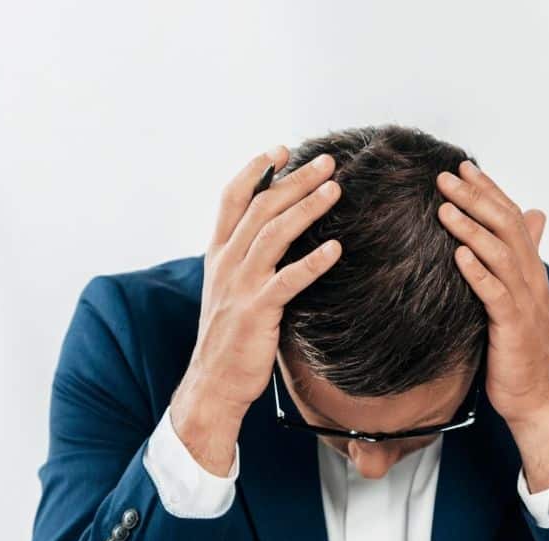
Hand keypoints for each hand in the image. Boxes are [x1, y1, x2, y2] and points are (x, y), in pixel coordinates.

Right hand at [170, 146, 343, 474]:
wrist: (213, 383)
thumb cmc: (229, 337)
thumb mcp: (230, 289)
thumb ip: (246, 259)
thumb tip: (278, 235)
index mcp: (218, 253)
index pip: (232, 198)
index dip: (255, 169)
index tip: (281, 149)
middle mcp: (226, 262)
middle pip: (260, 207)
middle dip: (294, 179)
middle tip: (327, 161)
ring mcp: (240, 285)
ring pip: (274, 234)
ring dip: (306, 207)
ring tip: (335, 189)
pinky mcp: (257, 311)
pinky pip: (288, 279)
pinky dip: (313, 262)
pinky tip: (335, 248)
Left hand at [436, 161, 548, 490]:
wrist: (536, 394)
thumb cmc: (520, 348)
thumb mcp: (517, 300)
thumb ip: (515, 265)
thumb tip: (520, 231)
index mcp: (530, 269)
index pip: (511, 217)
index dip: (489, 191)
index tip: (464, 167)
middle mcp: (531, 278)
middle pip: (506, 226)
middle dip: (476, 198)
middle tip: (446, 177)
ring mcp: (524, 301)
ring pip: (500, 254)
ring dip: (471, 228)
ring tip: (444, 208)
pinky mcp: (512, 326)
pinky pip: (495, 293)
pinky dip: (477, 272)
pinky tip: (458, 255)